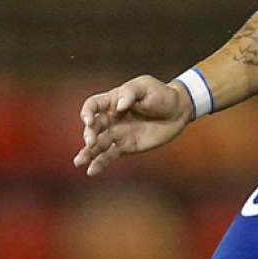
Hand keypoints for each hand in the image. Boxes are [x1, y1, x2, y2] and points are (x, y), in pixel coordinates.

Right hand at [75, 75, 193, 175]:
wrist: (178, 111)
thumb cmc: (162, 94)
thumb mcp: (147, 87)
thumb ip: (131, 93)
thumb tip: (119, 106)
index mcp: (114, 100)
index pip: (93, 105)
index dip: (88, 112)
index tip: (89, 121)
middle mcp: (112, 118)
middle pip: (93, 126)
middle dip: (89, 134)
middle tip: (91, 142)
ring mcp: (118, 133)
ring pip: (98, 144)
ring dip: (87, 153)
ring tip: (79, 162)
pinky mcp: (126, 146)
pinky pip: (110, 155)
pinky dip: (100, 163)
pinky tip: (91, 171)